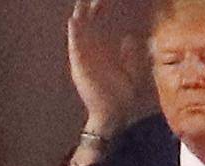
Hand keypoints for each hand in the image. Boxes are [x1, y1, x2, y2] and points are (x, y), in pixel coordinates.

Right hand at [68, 0, 137, 136]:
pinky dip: (74, 34)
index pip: (100, 23)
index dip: (101, 8)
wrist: (113, 114)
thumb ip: (129, 55)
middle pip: (88, 22)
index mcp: (103, 49)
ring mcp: (84, 58)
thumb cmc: (120, 95)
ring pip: (79, 31)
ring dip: (79, 16)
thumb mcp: (130, 71)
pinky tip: (74, 21)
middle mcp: (91, 50)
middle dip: (90, 6)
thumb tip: (128, 38)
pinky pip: (74, 47)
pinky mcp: (79, 67)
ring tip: (80, 1)